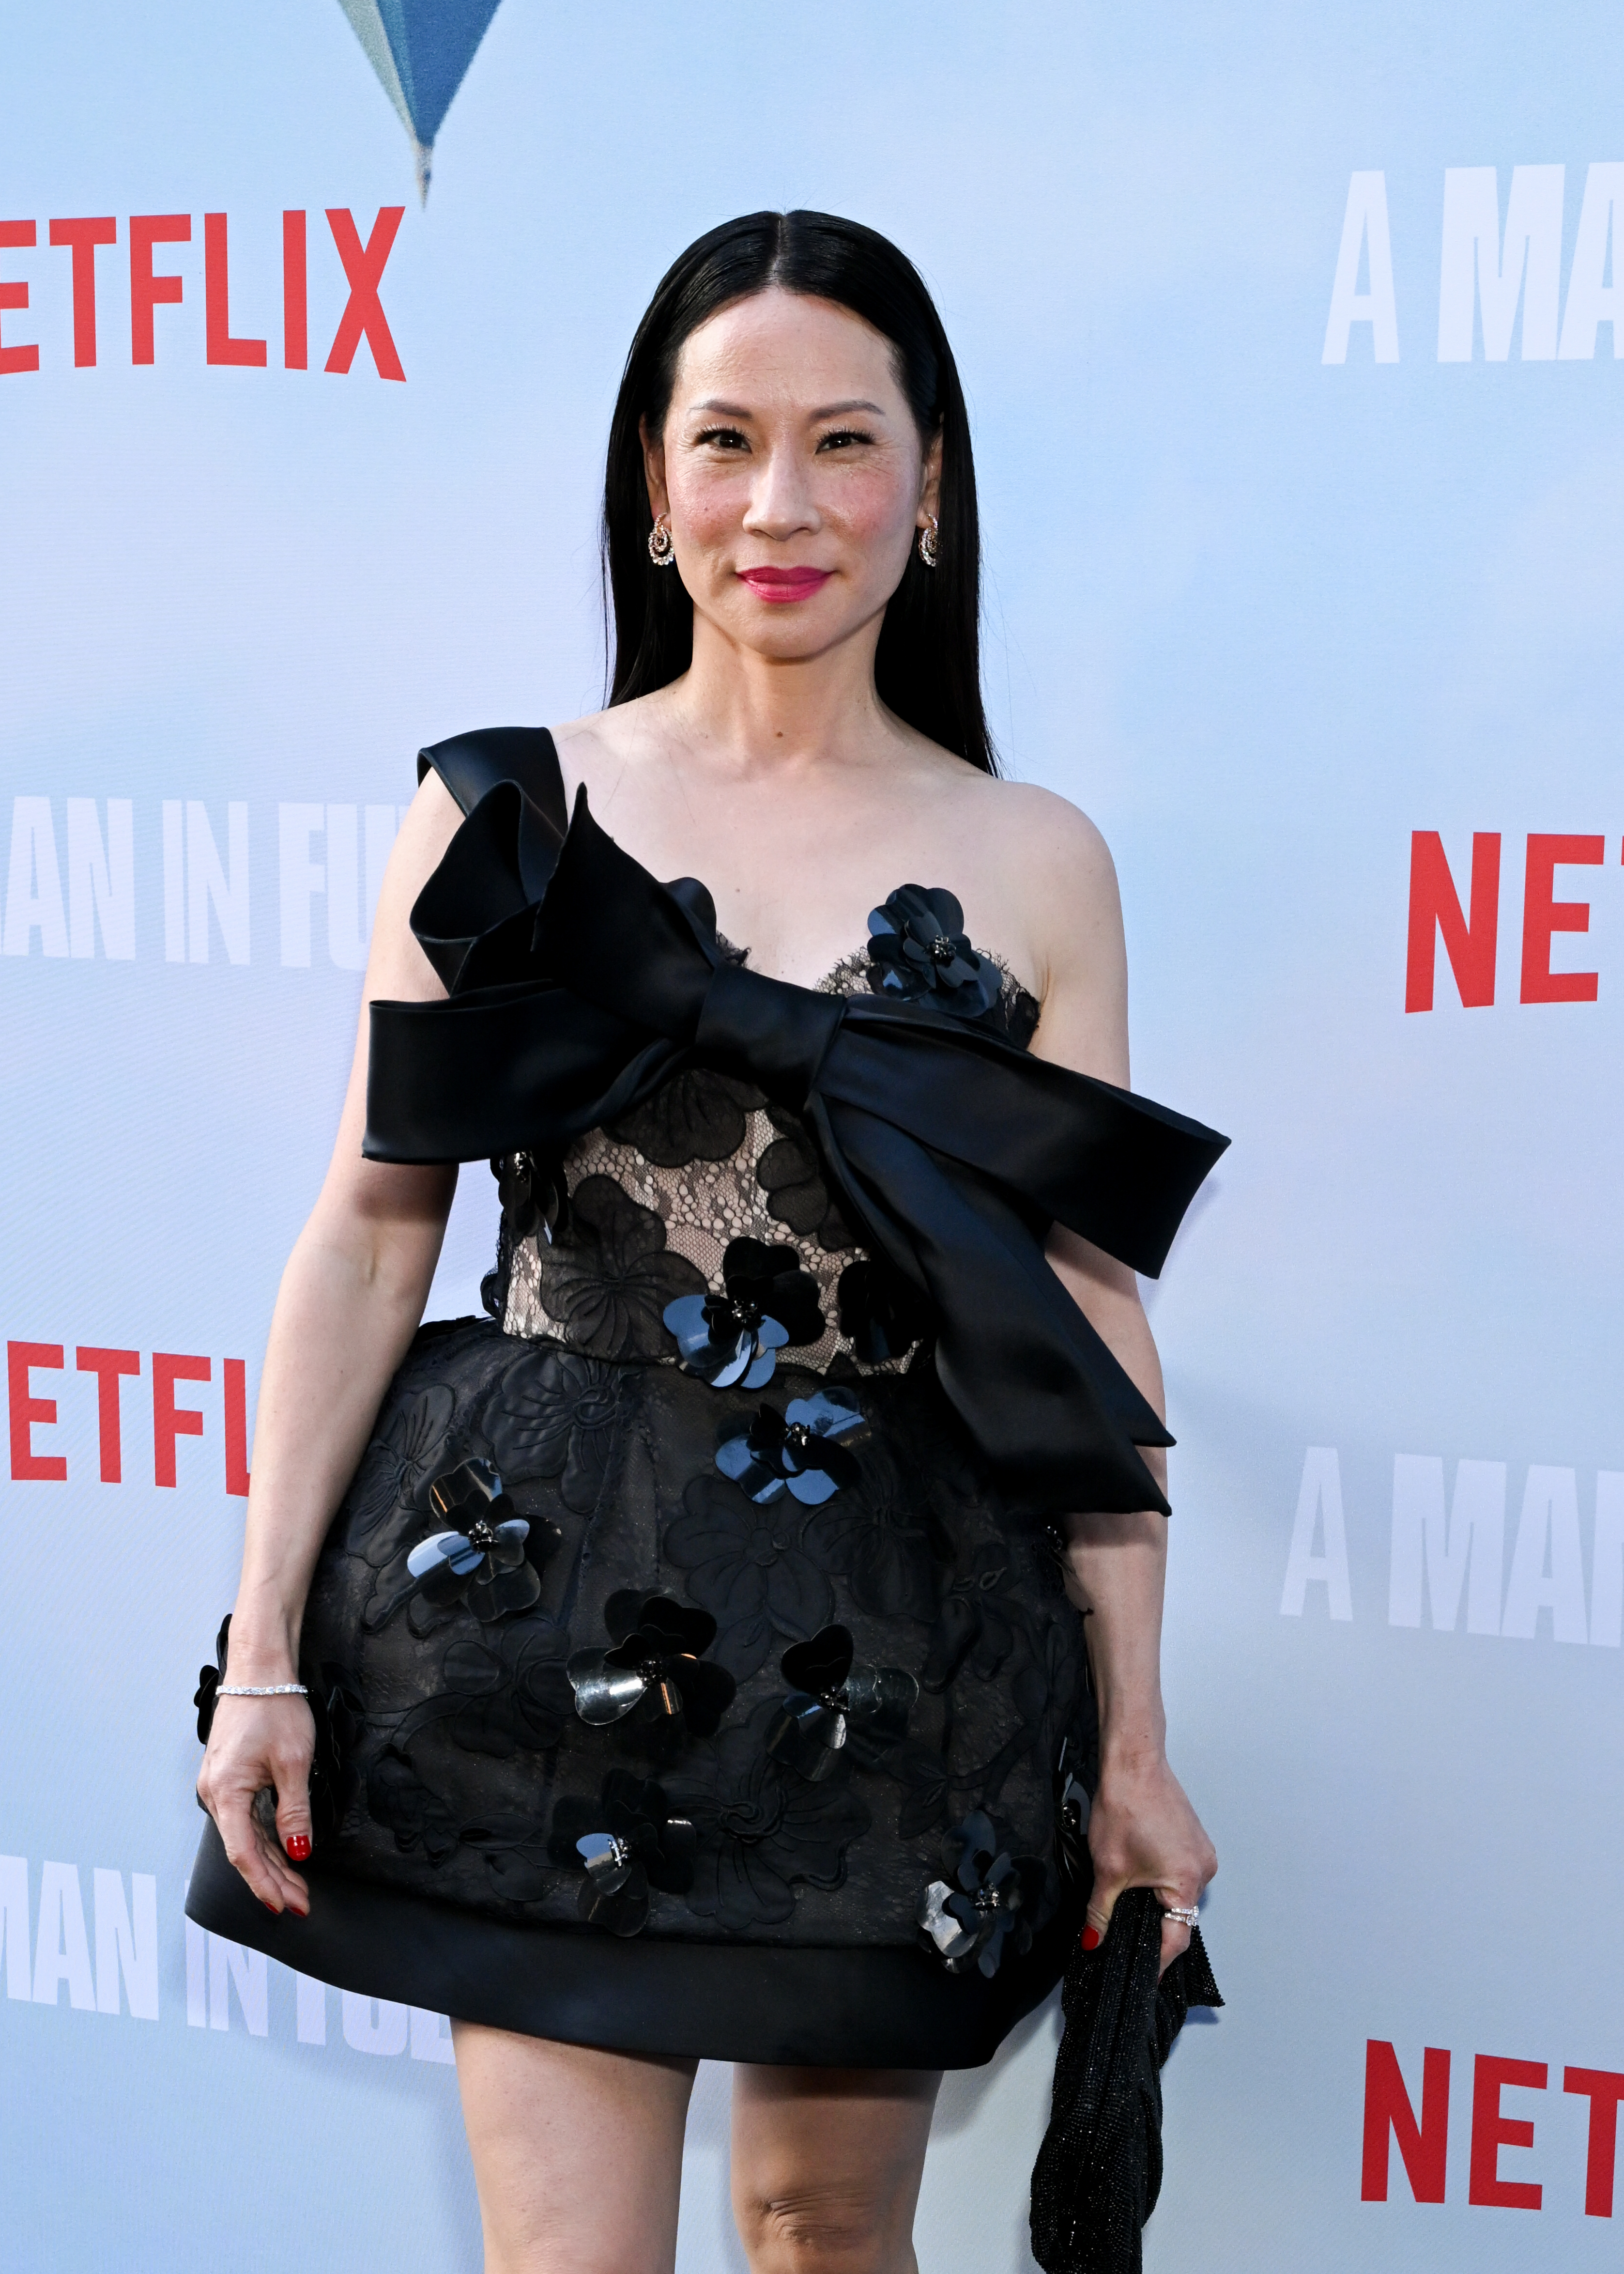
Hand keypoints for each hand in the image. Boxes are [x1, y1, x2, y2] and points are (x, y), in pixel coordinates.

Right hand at [196, 1693, 315, 1915]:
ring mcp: (221, 1787)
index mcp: (225, 1792)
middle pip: (244, 1850)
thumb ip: (294, 1811)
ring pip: (245, 1837)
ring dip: (271, 1862)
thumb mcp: (293, 1762)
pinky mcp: (230, 1779)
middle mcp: (215, 1793)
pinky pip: (246, 1819)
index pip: (244, 1854)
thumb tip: (299, 1850)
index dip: (265, 1883)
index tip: (285, 1904)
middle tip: (300, 1902)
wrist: (259, 1671)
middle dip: (273, 1879)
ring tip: (296, 1885)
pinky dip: (266, 1839)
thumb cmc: (272, 1707)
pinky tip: (283, 1853)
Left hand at [1083, 1752, 1215, 1974]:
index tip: (1142, 1977)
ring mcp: (1200, 1852)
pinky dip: (1160, 1880)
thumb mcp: (1108, 1869)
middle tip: (1125, 1940)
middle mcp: (1204, 1869)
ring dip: (1155, 1901)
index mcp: (1188, 1882)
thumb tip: (1093, 1942)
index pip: (1174, 1939)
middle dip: (1151, 1928)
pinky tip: (1139, 1874)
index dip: (1156, 1961)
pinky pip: (1179, 1871)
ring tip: (1128, 1902)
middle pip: (1178, 1916)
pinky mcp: (1192, 1838)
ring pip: (1178, 1893)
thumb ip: (1102, 1912)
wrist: (1133, 1762)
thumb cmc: (1125, 1807)